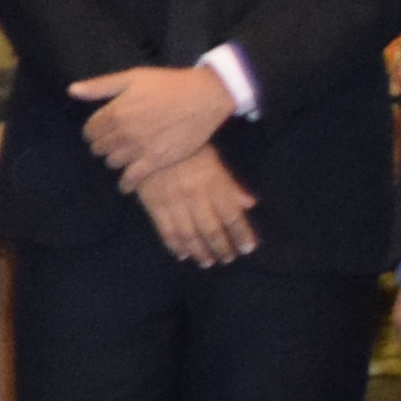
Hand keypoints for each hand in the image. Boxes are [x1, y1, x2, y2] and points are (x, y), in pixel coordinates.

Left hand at [72, 62, 239, 187]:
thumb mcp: (132, 78)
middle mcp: (124, 132)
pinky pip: (132, 179)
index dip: (92, 131)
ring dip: (113, 160)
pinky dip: (125, 183)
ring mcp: (140, 148)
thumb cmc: (168, 84)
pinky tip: (125, 184)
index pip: (89, 130)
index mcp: (115, 112)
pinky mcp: (157, 161)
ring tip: (121, 155)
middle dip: (101, 145)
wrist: (204, 97)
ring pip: (112, 162)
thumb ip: (100, 87)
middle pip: (99, 148)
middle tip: (110, 143)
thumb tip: (72, 91)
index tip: (98, 131)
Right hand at [132, 154, 258, 268]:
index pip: (232, 216)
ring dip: (201, 252)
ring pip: (190, 235)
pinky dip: (175, 246)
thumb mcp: (214, 161)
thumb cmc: (187, 149)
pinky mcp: (155, 205)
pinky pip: (166, 231)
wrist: (151, 139)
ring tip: (208, 262)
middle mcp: (196, 196)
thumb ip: (230, 185)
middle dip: (222, 248)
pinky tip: (183, 254)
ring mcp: (174, 202)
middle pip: (212, 230)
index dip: (242, 234)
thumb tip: (249, 204)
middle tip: (228, 258)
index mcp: (213, 183)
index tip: (248, 248)